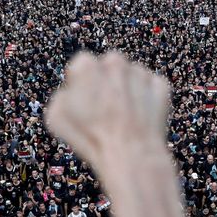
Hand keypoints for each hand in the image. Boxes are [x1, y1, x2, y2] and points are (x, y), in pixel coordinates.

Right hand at [46, 52, 169, 173]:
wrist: (130, 154)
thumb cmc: (90, 138)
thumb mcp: (56, 117)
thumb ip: (61, 95)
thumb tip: (71, 91)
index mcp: (87, 65)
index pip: (82, 66)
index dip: (81, 84)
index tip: (84, 101)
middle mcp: (115, 62)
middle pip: (109, 67)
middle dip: (107, 82)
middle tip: (105, 108)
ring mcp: (140, 73)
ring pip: (131, 76)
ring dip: (127, 90)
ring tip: (124, 117)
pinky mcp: (160, 86)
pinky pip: (151, 87)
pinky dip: (147, 99)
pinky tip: (140, 118)